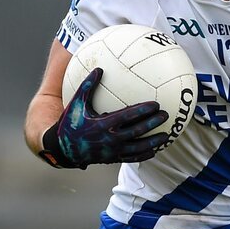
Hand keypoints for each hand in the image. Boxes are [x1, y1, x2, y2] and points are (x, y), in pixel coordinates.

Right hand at [39, 67, 168, 168]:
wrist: (63, 149)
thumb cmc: (69, 123)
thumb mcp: (75, 103)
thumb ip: (87, 86)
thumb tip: (99, 69)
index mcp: (103, 125)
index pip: (129, 116)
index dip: (144, 110)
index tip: (156, 104)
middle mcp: (111, 139)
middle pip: (138, 131)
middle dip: (154, 123)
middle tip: (165, 116)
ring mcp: (113, 151)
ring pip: (139, 147)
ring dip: (154, 141)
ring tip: (166, 136)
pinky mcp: (113, 159)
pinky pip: (132, 158)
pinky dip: (144, 154)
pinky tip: (154, 150)